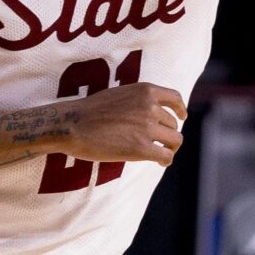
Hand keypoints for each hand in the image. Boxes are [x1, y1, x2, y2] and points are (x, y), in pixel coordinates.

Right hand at [57, 82, 184, 166]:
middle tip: (158, 144)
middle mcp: (150, 107)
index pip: (174, 97)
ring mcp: (147, 127)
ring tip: (160, 154)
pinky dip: (166, 160)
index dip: (181, 109)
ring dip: (169, 148)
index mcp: (145, 91)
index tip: (182, 117)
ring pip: (174, 140)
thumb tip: (150, 113)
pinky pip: (166, 156)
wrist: (72, 125)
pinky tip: (160, 163)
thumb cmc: (89, 112)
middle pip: (173, 124)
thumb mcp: (119, 94)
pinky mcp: (141, 148)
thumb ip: (137, 100)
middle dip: (167, 134)